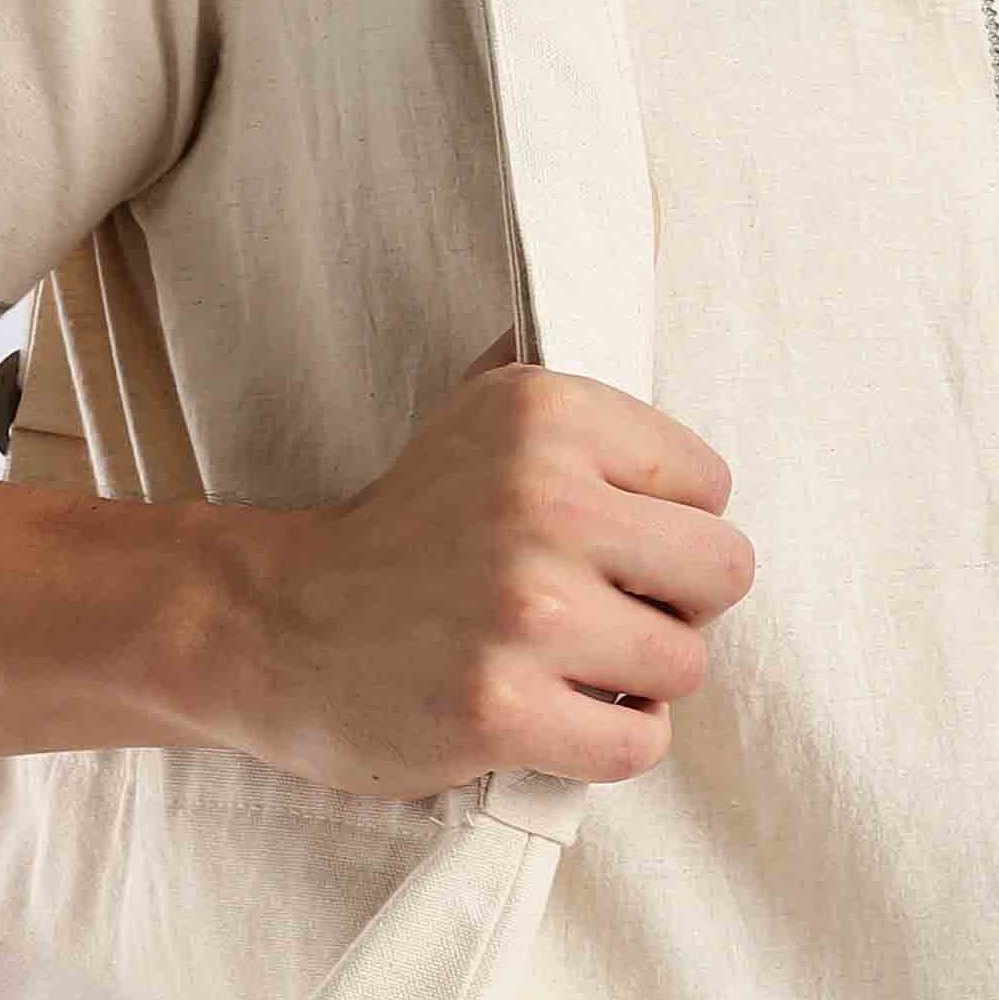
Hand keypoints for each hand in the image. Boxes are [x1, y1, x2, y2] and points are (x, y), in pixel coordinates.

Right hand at [195, 330, 754, 800]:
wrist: (274, 626)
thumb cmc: (404, 532)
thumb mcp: (479, 417)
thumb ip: (575, 395)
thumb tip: (657, 257)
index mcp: (548, 412)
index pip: (711, 486)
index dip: (665, 528)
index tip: (597, 545)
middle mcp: (543, 499)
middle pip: (724, 572)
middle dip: (674, 604)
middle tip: (602, 612)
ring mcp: (524, 611)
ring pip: (687, 664)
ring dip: (638, 680)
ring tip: (566, 664)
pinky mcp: (500, 710)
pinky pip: (640, 742)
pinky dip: (609, 742)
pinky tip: (555, 717)